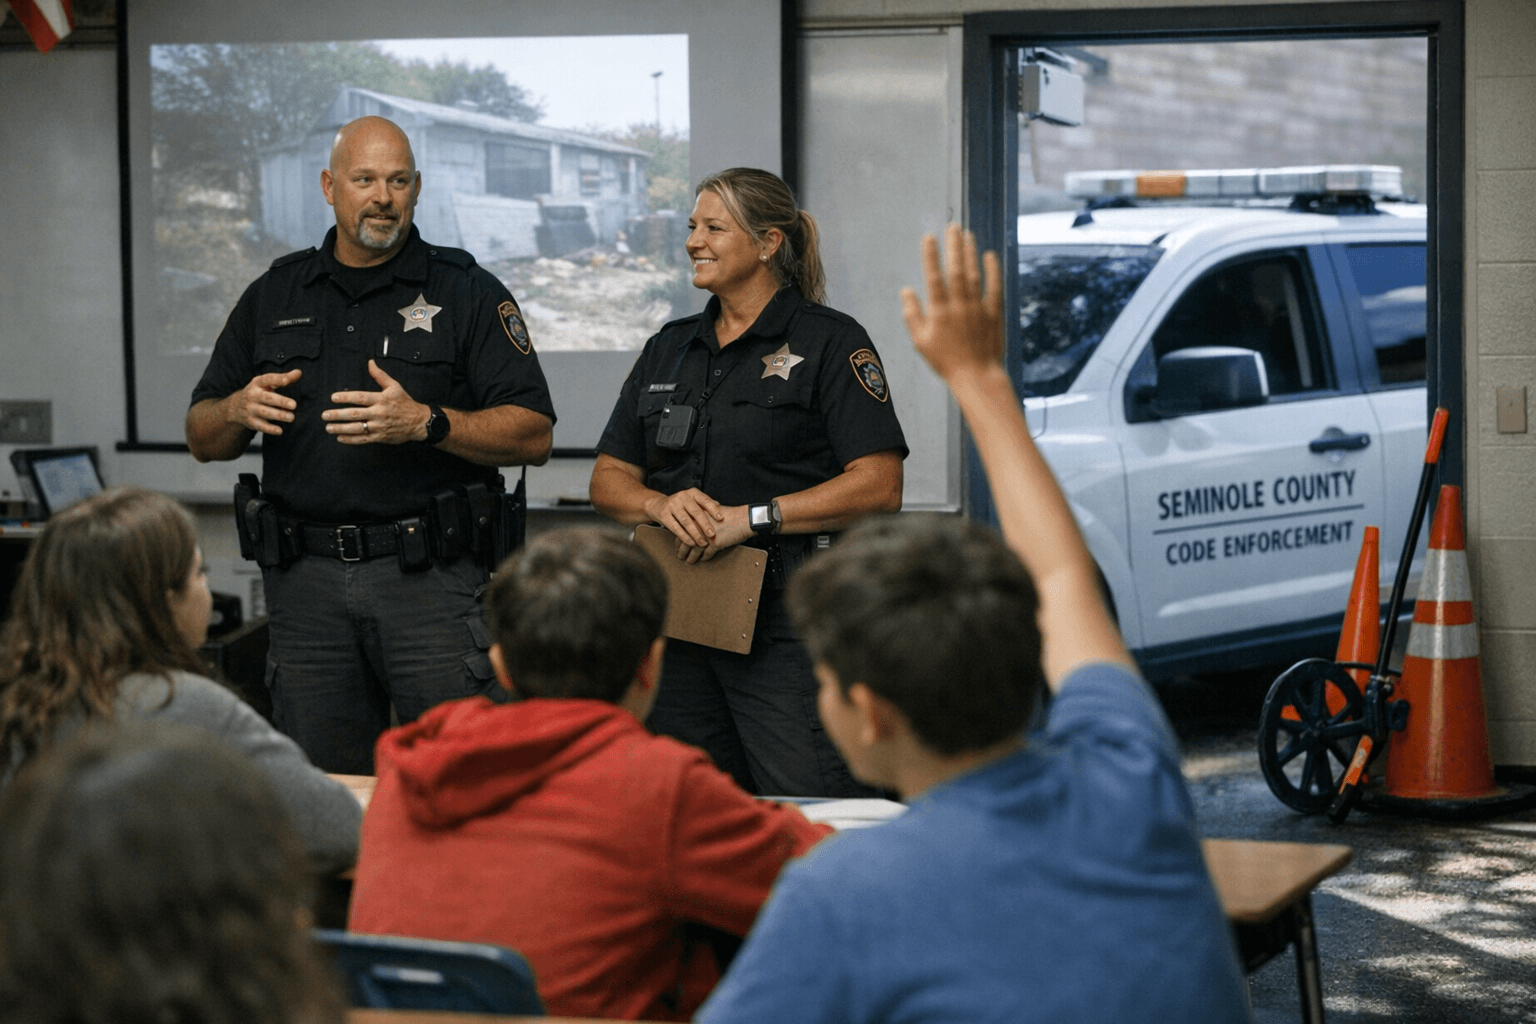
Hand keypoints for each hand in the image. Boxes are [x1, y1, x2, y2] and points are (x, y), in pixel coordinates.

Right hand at [226, 369, 300, 435]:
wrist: (236, 406)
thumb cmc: (258, 392)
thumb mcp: (267, 383)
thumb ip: (284, 378)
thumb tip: (299, 372)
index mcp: (257, 383)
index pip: (267, 379)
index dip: (277, 379)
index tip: (286, 380)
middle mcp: (253, 395)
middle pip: (268, 398)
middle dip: (281, 401)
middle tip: (294, 405)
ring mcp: (251, 409)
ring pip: (265, 412)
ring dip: (278, 415)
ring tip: (291, 417)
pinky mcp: (251, 421)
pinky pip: (261, 426)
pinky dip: (270, 429)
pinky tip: (280, 431)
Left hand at [323, 360, 428, 444]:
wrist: (419, 422)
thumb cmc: (405, 403)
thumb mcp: (395, 386)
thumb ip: (380, 375)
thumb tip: (370, 363)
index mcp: (381, 399)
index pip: (360, 397)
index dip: (345, 397)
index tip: (333, 398)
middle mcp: (379, 413)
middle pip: (355, 414)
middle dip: (337, 415)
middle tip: (325, 415)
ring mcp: (379, 426)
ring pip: (357, 428)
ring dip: (341, 428)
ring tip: (329, 427)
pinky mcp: (381, 437)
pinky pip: (363, 439)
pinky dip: (351, 439)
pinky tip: (340, 438)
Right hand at [645, 487, 725, 549]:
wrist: (658, 505)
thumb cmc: (682, 505)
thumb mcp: (693, 501)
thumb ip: (705, 504)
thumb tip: (722, 508)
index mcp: (692, 492)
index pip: (704, 500)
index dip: (713, 509)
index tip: (721, 518)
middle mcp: (682, 496)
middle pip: (695, 512)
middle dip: (705, 524)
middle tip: (712, 535)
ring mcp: (672, 505)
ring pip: (686, 521)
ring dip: (695, 533)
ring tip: (703, 543)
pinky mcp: (664, 515)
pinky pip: (675, 527)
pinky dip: (684, 536)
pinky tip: (691, 543)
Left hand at [676, 505, 753, 562]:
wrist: (744, 519)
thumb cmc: (730, 514)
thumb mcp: (711, 512)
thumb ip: (701, 518)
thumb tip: (693, 526)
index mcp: (697, 518)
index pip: (682, 530)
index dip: (679, 539)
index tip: (677, 544)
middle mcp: (699, 527)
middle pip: (686, 541)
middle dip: (682, 550)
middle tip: (680, 555)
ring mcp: (707, 536)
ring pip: (694, 550)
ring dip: (691, 557)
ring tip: (689, 561)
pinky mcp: (715, 544)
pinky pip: (707, 554)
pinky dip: (704, 558)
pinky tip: (703, 559)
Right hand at [899, 224, 1004, 382]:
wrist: (976, 376)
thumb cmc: (945, 361)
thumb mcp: (920, 341)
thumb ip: (912, 315)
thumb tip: (906, 291)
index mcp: (939, 312)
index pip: (933, 277)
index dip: (930, 256)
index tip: (928, 237)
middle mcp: (959, 305)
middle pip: (956, 269)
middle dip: (953, 246)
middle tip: (952, 226)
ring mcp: (978, 308)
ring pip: (973, 274)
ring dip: (970, 253)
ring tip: (967, 234)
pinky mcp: (994, 313)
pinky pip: (994, 286)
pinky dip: (993, 270)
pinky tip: (990, 255)